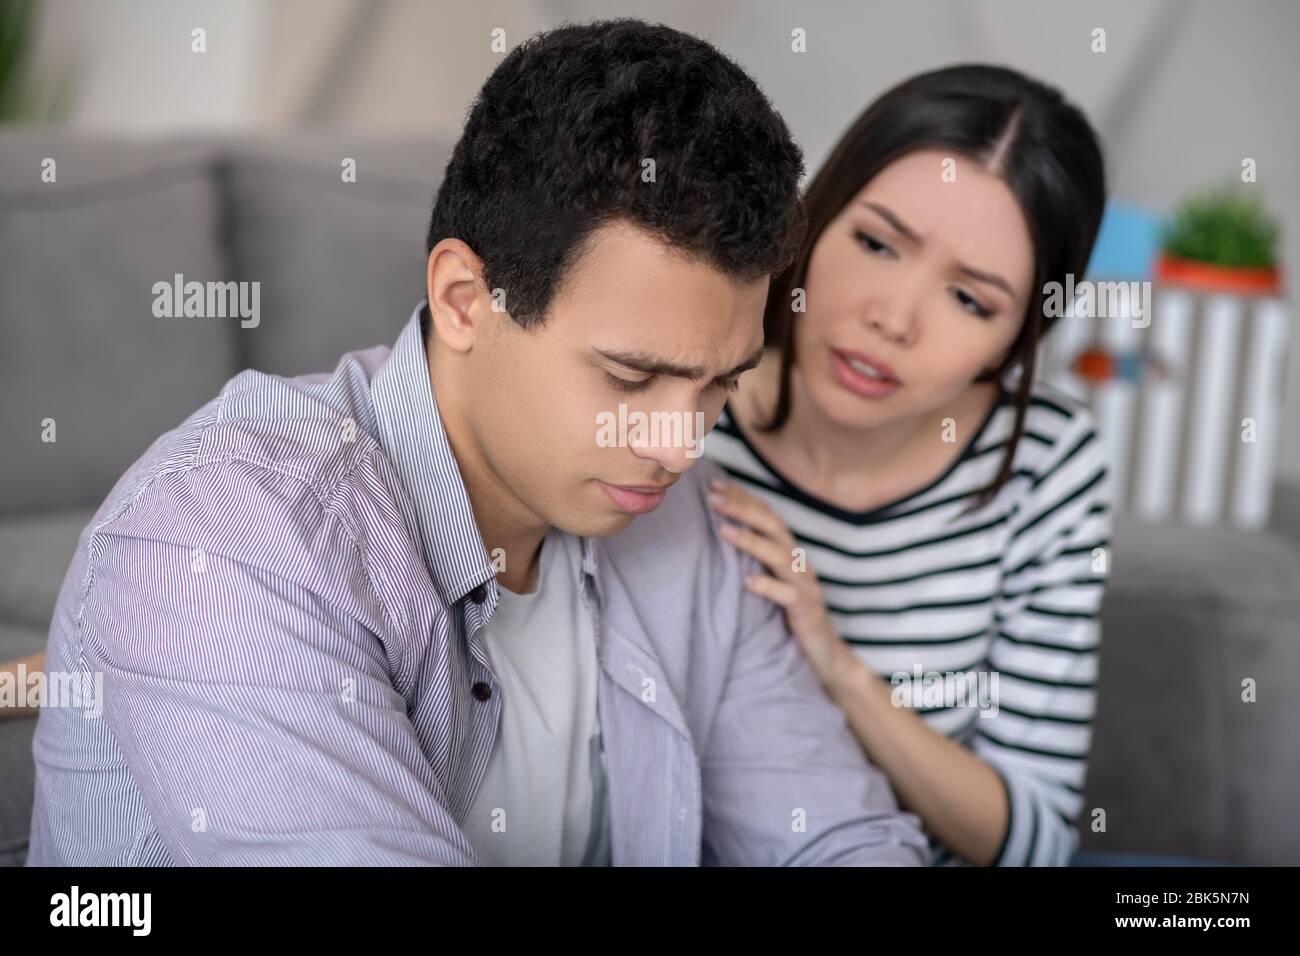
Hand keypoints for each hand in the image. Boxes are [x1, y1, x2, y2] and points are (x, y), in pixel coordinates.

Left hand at [706, 476, 854, 683]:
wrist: (824, 651)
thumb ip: (755, 557)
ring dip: (750, 541)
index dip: (742, 497)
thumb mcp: (772, 579)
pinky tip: (747, 581)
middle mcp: (798, 562)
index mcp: (788, 552)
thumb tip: (721, 531)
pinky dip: (768, 587)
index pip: (766, 515)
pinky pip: (788, 596)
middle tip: (711, 497)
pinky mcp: (806, 610)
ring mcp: (805, 585)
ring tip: (722, 530)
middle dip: (742, 508)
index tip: (713, 484)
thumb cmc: (790, 612)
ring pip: (779, 556)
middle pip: (772, 526)